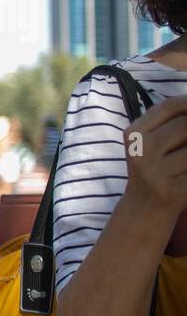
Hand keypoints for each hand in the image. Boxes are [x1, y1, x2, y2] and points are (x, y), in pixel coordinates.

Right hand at [123, 94, 186, 220]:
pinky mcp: (170, 191)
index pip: (169, 106)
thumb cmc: (155, 169)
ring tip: (185, 160)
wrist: (143, 209)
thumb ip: (172, 121)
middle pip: (186, 125)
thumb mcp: (151, 142)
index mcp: (133, 134)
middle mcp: (139, 151)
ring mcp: (154, 172)